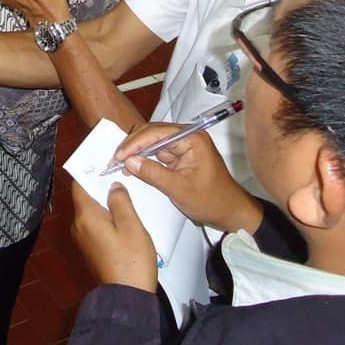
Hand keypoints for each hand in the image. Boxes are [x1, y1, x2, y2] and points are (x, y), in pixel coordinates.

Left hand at [71, 182, 157, 291]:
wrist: (127, 296)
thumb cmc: (131, 261)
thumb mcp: (131, 225)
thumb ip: (121, 201)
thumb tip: (113, 187)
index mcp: (85, 216)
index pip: (79, 185)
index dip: (90, 173)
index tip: (102, 164)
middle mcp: (79, 226)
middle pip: (86, 199)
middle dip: (101, 188)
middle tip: (119, 177)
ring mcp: (83, 239)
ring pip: (92, 213)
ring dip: (105, 205)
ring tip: (125, 196)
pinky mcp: (91, 250)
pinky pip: (95, 226)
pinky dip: (106, 219)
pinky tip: (123, 219)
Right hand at [115, 123, 262, 233]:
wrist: (230, 212)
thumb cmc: (212, 201)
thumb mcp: (180, 189)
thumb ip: (153, 173)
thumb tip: (129, 161)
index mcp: (192, 138)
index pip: (157, 132)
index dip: (135, 143)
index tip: (119, 156)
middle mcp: (187, 136)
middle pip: (152, 132)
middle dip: (132, 145)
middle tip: (115, 160)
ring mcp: (183, 145)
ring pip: (151, 141)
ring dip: (135, 151)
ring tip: (119, 164)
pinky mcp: (179, 155)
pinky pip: (156, 151)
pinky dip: (143, 158)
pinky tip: (131, 166)